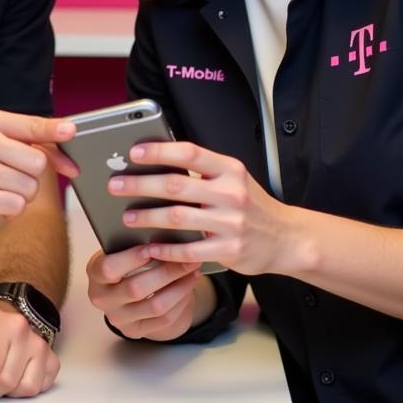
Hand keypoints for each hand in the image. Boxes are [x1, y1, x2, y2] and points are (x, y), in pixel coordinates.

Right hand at [0, 110, 76, 242]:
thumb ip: (29, 146)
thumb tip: (69, 160)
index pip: (31, 124)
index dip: (55, 130)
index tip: (72, 130)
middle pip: (37, 162)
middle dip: (31, 177)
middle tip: (9, 179)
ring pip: (29, 186)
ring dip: (20, 196)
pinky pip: (16, 205)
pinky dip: (10, 210)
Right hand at [85, 245, 203, 340]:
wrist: (129, 292)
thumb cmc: (127, 260)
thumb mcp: (121, 249)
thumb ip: (132, 242)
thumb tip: (160, 226)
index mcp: (95, 274)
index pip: (108, 268)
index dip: (131, 258)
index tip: (153, 246)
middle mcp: (102, 299)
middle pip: (136, 289)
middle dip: (166, 270)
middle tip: (187, 255)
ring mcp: (119, 319)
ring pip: (155, 306)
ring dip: (179, 286)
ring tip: (193, 268)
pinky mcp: (137, 331)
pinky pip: (165, 319)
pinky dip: (181, 300)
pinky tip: (190, 283)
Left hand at [109, 141, 290, 276]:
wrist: (287, 238)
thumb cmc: (251, 205)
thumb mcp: (233, 178)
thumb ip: (203, 171)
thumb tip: (158, 160)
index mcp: (229, 168)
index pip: (190, 153)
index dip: (159, 151)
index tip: (134, 152)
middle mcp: (231, 192)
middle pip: (176, 186)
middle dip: (140, 185)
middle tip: (115, 185)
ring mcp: (231, 223)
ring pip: (177, 218)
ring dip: (147, 218)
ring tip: (126, 218)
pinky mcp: (230, 250)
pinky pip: (189, 251)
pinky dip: (166, 249)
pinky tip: (150, 248)